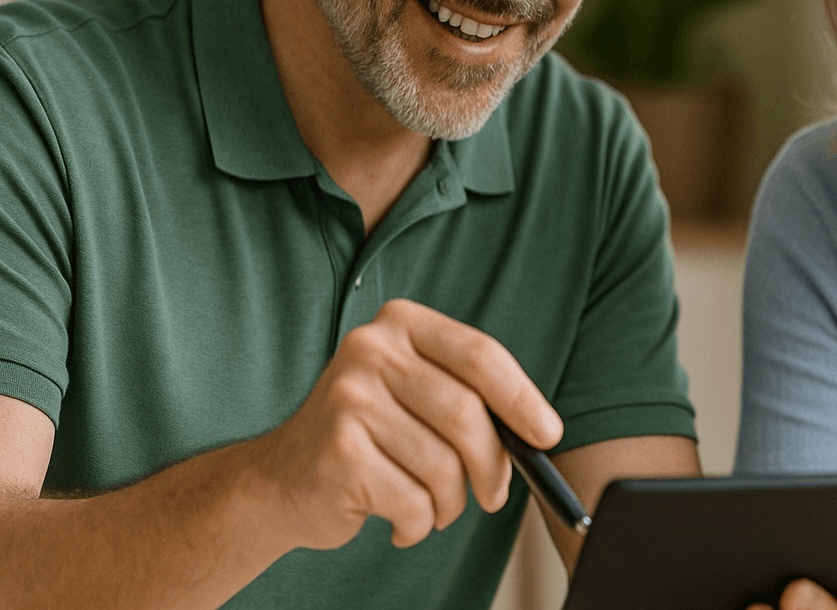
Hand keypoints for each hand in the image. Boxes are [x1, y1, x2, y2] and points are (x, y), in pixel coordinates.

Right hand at [246, 298, 560, 549]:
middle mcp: (370, 351)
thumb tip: (539, 434)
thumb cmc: (369, 436)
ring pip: (442, 465)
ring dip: (451, 503)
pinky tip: (400, 520)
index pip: (480, 355)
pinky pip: (412, 501)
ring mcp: (348, 400)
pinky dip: (419, 523)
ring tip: (434, 507)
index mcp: (400, 324)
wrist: (280, 479)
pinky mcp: (337, 452)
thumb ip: (470, 398)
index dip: (523, 398)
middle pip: (466, 414)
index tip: (547, 435)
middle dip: (492, 465)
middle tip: (494, 494)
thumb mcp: (417, 394)